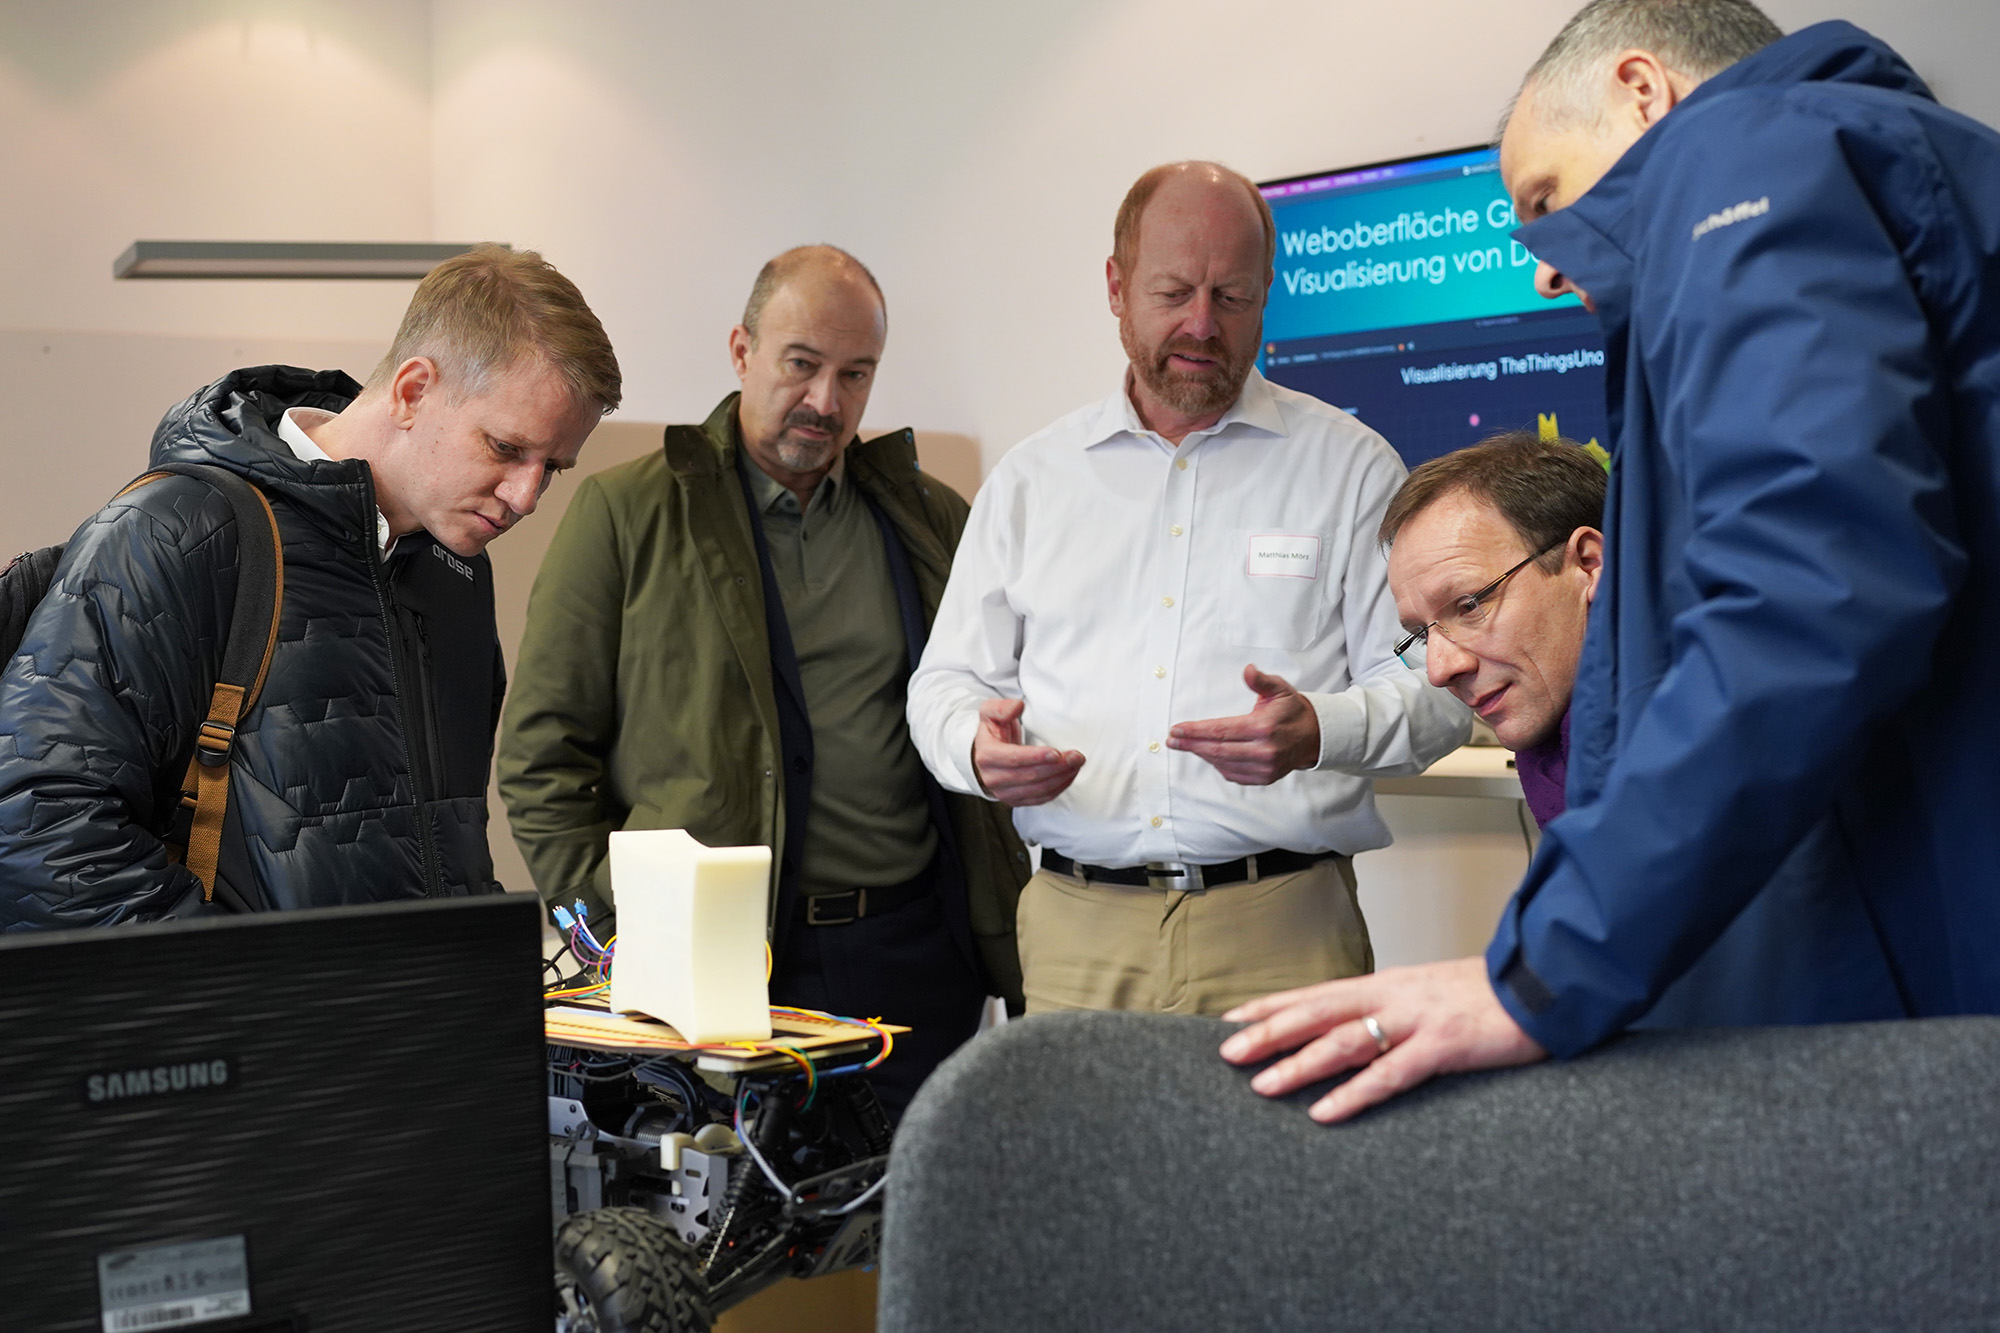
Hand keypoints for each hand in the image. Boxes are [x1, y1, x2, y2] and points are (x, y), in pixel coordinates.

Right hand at [970, 697, 1084, 806]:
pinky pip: (1042, 798)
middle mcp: (993, 778)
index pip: (1013, 759)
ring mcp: (1004, 793)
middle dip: (1056, 767)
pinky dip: (1059, 787)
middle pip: (1030, 776)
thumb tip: (1018, 706)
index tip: (1057, 752)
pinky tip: (1069, 775)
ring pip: (1038, 790)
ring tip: (1077, 764)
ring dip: (1061, 778)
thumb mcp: (990, 713)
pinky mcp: (1016, 801)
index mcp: (986, 756)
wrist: (987, 755)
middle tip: (1076, 756)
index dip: (1036, 757)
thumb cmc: (993, 731)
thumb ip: (1001, 707)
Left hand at [1166, 664, 1320, 784]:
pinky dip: (1217, 764)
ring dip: (1201, 754)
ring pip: (1223, 763)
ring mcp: (1264, 769)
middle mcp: (1264, 751)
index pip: (1221, 731)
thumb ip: (1261, 681)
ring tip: (1186, 745)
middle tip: (1172, 740)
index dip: (1196, 731)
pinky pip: (1232, 774)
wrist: (1314, 736)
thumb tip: (1248, 670)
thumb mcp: (1280, 689)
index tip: (1176, 729)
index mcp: (1264, 728)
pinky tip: (1207, 753)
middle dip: (1191, 745)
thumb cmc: (1292, 709)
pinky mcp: (1264, 779)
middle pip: (1217, 750)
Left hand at [1218, 956, 1546, 1122]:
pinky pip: (1389, 1074)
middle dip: (1269, 1032)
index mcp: (1388, 984)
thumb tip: (1357, 1026)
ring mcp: (1416, 1019)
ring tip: (1262, 1084)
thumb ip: (1394, 1009)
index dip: (1274, 1006)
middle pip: (1318, 1013)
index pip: (1318, 993)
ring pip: (1344, 1042)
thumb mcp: (1430, 994)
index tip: (1233, 1020)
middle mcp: (1393, 996)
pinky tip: (1324, 1112)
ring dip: (1299, 1063)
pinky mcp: (1443, 1045)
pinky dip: (1354, 1094)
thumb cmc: (1488, 996)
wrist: (1545, 984)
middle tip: (1226, 1052)